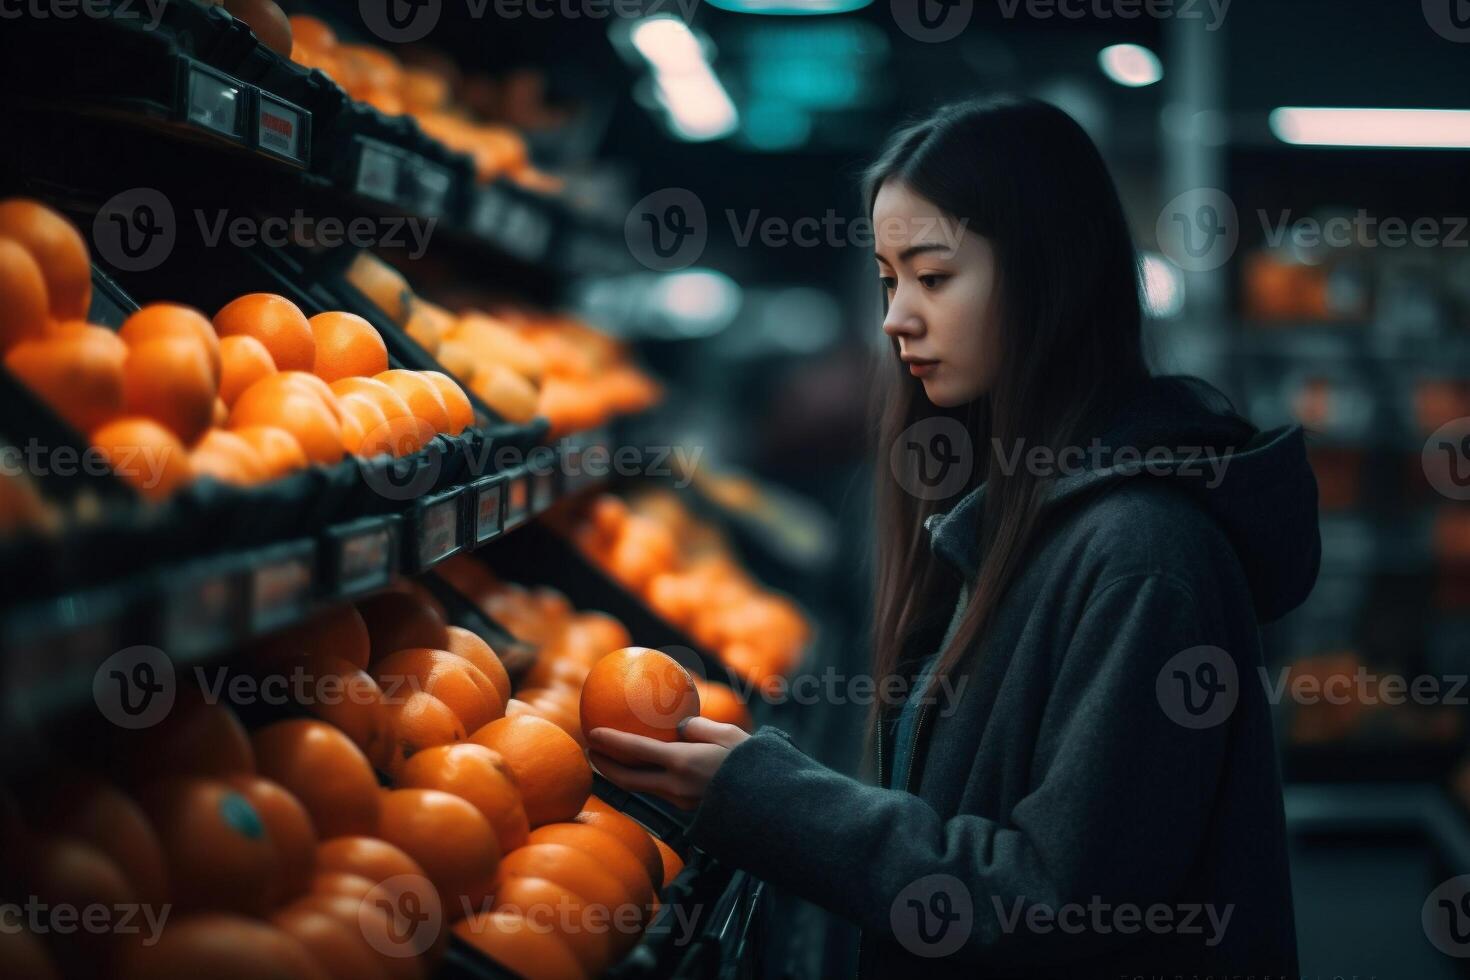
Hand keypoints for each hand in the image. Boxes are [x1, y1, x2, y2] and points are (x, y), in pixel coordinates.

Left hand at [586, 717, 750, 810]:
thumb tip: (681, 725)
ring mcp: (681, 801)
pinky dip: (646, 780)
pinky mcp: (689, 809)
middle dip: (605, 767)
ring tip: (610, 761)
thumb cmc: (753, 762)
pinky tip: (648, 770)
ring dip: (623, 776)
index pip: (637, 751)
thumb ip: (700, 728)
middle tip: (590, 752)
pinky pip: (661, 792)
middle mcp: (676, 786)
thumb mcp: (728, 735)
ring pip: (643, 788)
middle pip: (629, 779)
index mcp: (682, 762)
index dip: (611, 742)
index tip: (592, 734)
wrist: (770, 803)